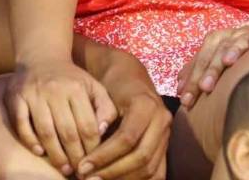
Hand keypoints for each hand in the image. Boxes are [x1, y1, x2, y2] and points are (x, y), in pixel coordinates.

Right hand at [5, 60, 118, 176]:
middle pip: (67, 131)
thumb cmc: (72, 78)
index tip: (95, 162)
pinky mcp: (15, 97)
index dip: (92, 147)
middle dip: (75, 155)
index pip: (87, 124)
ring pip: (45, 131)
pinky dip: (30, 140)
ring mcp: (34, 94)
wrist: (42, 56)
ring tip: (63, 167)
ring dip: (55, 153)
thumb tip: (102, 132)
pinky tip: (39, 152)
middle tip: (79, 171)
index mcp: (77, 88)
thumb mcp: (94, 87)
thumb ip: (105, 107)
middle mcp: (56, 90)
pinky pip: (21, 124)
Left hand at [77, 56, 171, 179]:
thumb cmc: (113, 88)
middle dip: (112, 171)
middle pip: (141, 156)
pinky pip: (157, 173)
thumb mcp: (104, 97)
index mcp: (147, 105)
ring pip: (149, 168)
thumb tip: (89, 155)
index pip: (127, 138)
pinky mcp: (166, 146)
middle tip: (88, 179)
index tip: (82, 166)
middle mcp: (162, 120)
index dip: (103, 156)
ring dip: (123, 179)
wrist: (130, 79)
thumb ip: (99, 122)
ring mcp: (167, 134)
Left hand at [176, 21, 248, 109]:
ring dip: (217, 64)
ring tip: (209, 82)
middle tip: (196, 94)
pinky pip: (247, 41)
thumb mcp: (217, 60)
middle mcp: (224, 36)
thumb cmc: (239, 53)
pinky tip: (231, 60)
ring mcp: (240, 34)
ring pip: (225, 48)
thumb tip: (179, 89)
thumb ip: (198, 71)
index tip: (185, 102)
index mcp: (212, 42)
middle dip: (201, 75)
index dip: (190, 81)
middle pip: (208, 56)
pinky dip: (238, 49)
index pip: (197, 62)